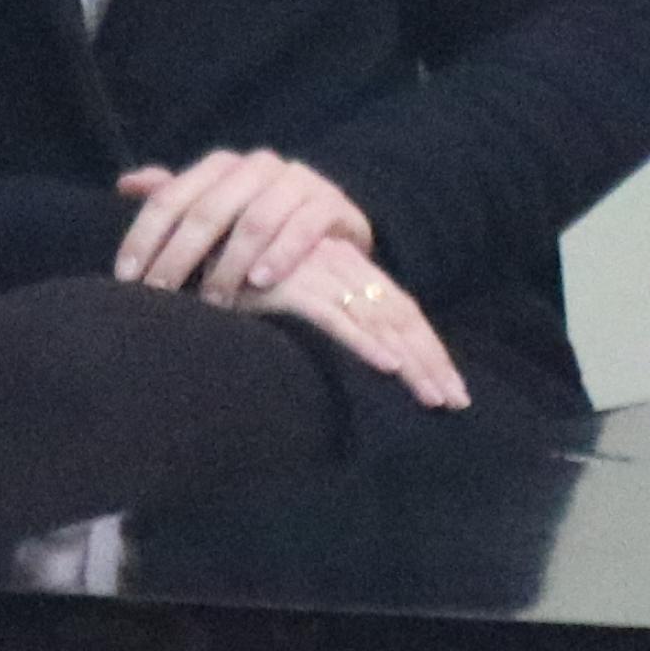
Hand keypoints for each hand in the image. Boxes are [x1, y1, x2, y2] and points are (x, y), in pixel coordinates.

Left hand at [118, 148, 368, 301]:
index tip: (126, 277)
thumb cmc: (261, 230)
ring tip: (214, 302)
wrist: (332, 237)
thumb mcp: (216, 213)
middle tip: (163, 295)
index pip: (171, 197)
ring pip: (255, 220)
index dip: (144, 236)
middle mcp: (259, 166)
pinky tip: (262, 282)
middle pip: (209, 210)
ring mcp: (299, 181)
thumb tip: (125, 183)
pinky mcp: (333, 203)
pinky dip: (281, 254)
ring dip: (230, 264)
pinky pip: (304, 226)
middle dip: (180, 256)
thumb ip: (176, 199)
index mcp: (223, 166)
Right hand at [243, 236, 471, 411]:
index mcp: (348, 269)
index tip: (449, 385)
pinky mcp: (291, 289)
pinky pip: (335, 318)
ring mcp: (319, 276)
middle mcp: (342, 268)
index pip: (401, 312)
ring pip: (379, 322)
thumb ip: (322, 315)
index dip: (429, 349)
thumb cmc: (239, 278)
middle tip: (457, 401)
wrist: (192, 249)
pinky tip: (388, 367)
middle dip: (432, 362)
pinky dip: (364, 342)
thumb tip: (356, 353)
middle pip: (402, 320)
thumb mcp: (290, 297)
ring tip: (434, 397)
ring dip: (411, 361)